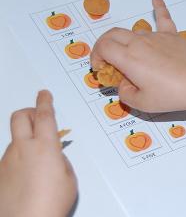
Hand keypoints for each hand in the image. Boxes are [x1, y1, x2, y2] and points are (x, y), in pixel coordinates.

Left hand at [0, 90, 76, 216]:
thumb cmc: (50, 203)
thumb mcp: (68, 178)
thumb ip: (61, 161)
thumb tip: (54, 156)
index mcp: (44, 146)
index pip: (44, 115)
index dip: (45, 101)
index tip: (44, 94)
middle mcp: (23, 148)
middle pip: (19, 117)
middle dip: (29, 111)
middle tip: (38, 115)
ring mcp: (8, 160)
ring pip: (15, 138)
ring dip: (26, 138)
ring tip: (39, 160)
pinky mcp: (0, 173)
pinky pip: (11, 157)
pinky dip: (20, 157)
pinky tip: (29, 175)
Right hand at [91, 0, 185, 111]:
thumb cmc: (172, 94)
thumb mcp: (141, 102)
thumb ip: (125, 93)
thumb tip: (124, 84)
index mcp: (128, 58)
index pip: (102, 47)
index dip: (96, 57)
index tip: (101, 68)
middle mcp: (139, 42)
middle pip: (113, 34)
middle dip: (105, 45)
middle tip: (108, 60)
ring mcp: (156, 37)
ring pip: (133, 32)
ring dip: (126, 41)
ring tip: (131, 56)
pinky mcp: (172, 35)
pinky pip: (164, 18)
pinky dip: (159, 8)